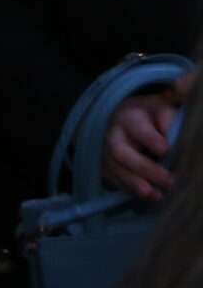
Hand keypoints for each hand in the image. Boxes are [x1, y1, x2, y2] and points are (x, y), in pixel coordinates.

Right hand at [103, 79, 184, 200]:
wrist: (117, 122)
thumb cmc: (149, 116)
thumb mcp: (161, 105)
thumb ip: (174, 105)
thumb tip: (184, 91)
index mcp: (129, 115)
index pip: (137, 126)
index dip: (150, 138)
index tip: (166, 149)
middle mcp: (113, 133)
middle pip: (122, 152)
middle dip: (145, 168)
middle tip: (171, 180)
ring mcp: (105, 151)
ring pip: (115, 169)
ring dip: (136, 183)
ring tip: (157, 195)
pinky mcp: (103, 166)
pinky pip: (113, 180)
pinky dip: (130, 189)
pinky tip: (149, 196)